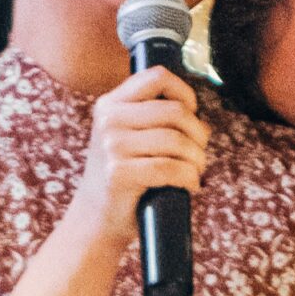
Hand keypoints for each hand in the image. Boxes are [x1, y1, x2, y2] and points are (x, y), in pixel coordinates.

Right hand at [68, 67, 208, 251]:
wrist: (96, 218)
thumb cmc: (123, 176)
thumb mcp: (126, 135)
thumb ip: (149, 115)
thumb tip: (196, 112)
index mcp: (110, 104)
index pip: (158, 77)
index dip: (185, 93)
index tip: (192, 115)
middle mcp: (108, 120)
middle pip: (175, 111)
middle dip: (198, 134)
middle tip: (198, 153)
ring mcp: (111, 146)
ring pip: (176, 141)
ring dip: (196, 159)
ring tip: (195, 171)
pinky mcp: (119, 173)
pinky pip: (170, 168)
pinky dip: (189, 178)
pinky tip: (190, 185)